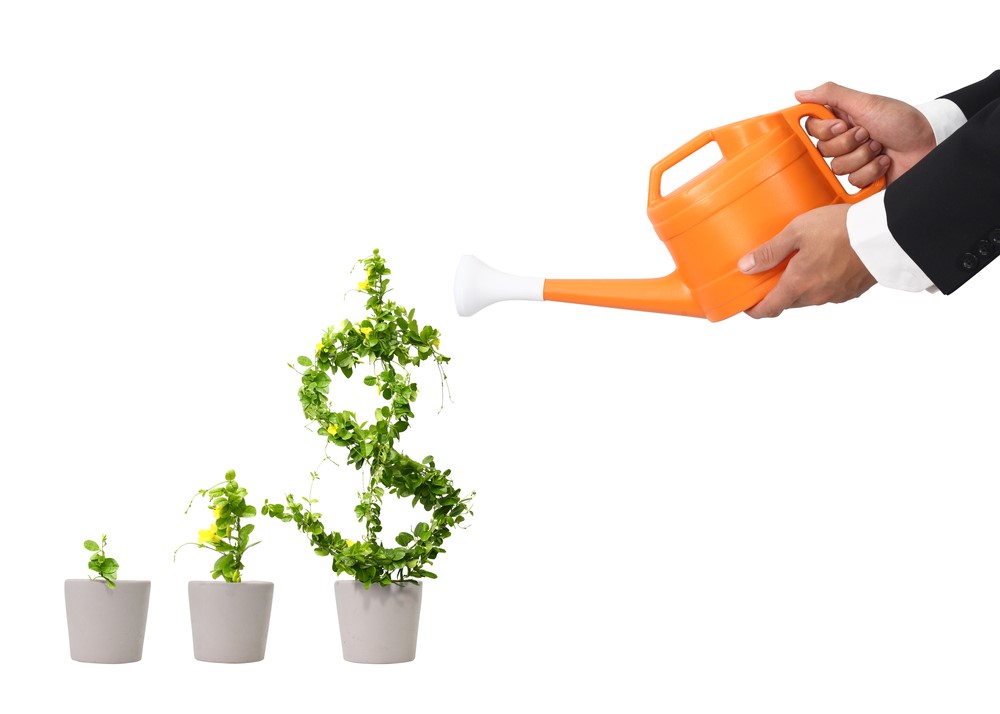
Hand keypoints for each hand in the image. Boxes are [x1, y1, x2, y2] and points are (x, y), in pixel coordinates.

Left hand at [738, 204, 875, 317]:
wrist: (886, 232)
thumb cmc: (841, 228)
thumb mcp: (798, 231)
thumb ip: (770, 251)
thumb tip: (745, 266)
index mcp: (799, 284)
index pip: (769, 309)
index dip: (754, 310)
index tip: (747, 304)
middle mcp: (817, 296)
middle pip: (788, 302)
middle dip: (777, 293)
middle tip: (771, 274)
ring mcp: (837, 295)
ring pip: (809, 297)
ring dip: (800, 286)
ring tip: (799, 264)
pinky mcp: (853, 291)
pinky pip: (829, 292)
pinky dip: (821, 282)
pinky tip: (824, 263)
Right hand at [797, 82, 936, 185]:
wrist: (928, 146)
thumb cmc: (902, 121)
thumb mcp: (866, 102)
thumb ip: (831, 94)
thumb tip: (799, 93)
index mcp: (841, 120)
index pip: (812, 129)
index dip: (826, 130)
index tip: (843, 125)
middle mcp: (844, 140)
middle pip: (823, 149)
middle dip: (850, 144)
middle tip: (869, 135)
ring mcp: (853, 160)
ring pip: (837, 167)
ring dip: (863, 157)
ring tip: (881, 149)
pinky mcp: (862, 178)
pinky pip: (852, 182)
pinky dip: (872, 172)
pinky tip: (885, 163)